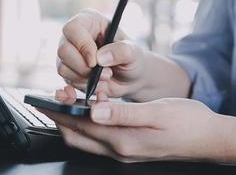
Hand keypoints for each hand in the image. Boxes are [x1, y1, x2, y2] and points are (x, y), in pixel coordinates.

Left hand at [39, 86, 235, 162]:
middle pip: (77, 136)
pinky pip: (97, 139)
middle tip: (49, 101)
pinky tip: (87, 114)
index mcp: (123, 139)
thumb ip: (124, 113)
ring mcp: (122, 152)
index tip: (45, 100)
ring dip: (71, 123)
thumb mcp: (157, 113)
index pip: (81, 126)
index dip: (60, 113)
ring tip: (64, 104)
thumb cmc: (187, 122)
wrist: (207, 138)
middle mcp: (119, 150)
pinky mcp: (127, 148)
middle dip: (59, 119)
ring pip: (85, 140)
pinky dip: (85, 127)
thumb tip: (95, 112)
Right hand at [57, 9, 145, 98]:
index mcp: (89, 21)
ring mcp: (69, 53)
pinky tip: (96, 82)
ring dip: (84, 77)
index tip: (95, 61)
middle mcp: (75, 35)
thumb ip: (121, 51)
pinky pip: (66, 79)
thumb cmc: (132, 59)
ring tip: (105, 76)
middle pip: (63, 50)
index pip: (73, 28)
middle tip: (106, 73)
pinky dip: (82, 84)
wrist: (130, 78)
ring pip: (63, 67)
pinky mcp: (67, 69)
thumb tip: (100, 58)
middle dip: (83, 67)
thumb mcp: (134, 52)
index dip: (82, 45)